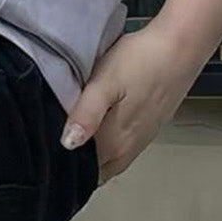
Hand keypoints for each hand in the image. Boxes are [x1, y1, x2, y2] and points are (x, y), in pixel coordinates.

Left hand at [59, 19, 202, 184]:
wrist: (180, 48)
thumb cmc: (139, 62)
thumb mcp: (104, 83)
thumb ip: (86, 115)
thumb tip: (67, 145)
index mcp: (114, 145)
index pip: (80, 172)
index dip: (59, 166)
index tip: (41, 152)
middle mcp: (127, 151)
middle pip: (93, 171)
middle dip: (72, 165)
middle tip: (46, 146)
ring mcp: (139, 142)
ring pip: (107, 162)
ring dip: (88, 156)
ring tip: (65, 140)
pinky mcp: (147, 130)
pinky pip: (118, 150)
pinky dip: (102, 147)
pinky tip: (92, 130)